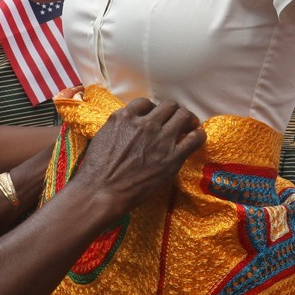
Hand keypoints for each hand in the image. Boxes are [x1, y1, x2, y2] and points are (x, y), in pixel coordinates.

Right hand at [75, 98, 205, 211]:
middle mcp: (145, 123)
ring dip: (188, 119)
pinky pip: (194, 138)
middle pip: (169, 106)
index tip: (155, 117)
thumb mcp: (104, 135)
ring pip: (183, 116)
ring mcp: (160, 139)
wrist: (101, 191)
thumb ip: (120, 126)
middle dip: (173, 111)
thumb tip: (130, 125)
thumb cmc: (96, 168)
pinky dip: (198, 135)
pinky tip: (196, 137)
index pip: (146, 103)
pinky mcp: (172, 157)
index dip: (153, 109)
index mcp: (125, 117)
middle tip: (175, 120)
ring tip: (190, 125)